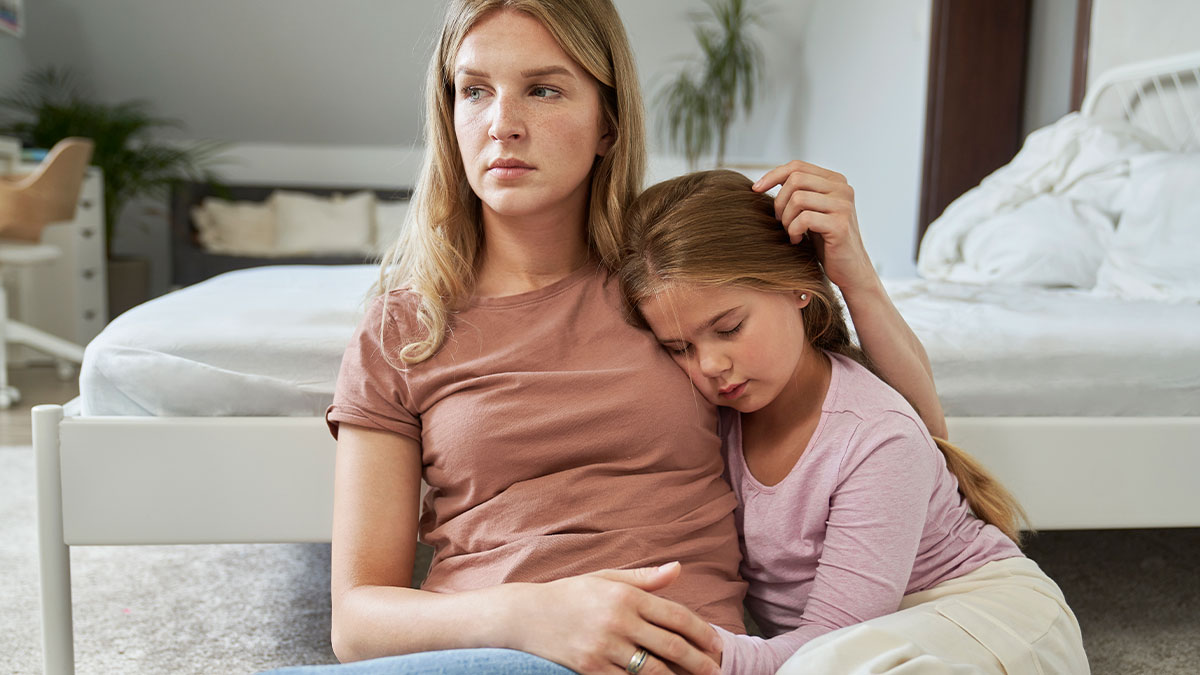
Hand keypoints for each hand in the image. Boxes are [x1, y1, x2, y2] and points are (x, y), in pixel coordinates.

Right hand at [504, 562, 722, 674]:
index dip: (701, 633)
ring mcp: (604, 647)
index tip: (717, 645)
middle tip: (716, 672)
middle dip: (699, 662)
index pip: (676, 616)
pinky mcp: (591, 668)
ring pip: (653, 670)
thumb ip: (644, 578)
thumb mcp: (606, 579)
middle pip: (671, 646)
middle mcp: (618, 620)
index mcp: (626, 595)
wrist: (525, 615)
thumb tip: (678, 568)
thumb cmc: (570, 595)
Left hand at [753, 160, 880, 296]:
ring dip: (786, 219)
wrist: (848, 269)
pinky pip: (804, 219)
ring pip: (798, 198)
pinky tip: (797, 240)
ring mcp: (843, 205)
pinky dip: (793, 231)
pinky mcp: (840, 224)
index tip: (756, 189)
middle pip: (795, 179)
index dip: (773, 175)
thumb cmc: (825, 241)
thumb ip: (799, 192)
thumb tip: (763, 182)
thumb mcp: (812, 210)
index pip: (797, 166)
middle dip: (780, 202)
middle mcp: (842, 188)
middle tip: (781, 222)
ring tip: (791, 233)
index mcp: (835, 181)